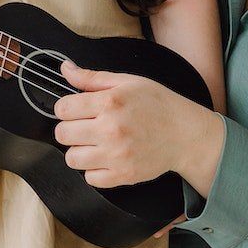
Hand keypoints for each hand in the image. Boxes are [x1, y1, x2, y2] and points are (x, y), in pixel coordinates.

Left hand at [52, 62, 193, 187]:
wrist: (186, 133)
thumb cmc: (158, 104)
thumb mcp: (127, 82)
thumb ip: (92, 78)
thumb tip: (65, 69)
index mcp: (110, 102)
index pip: (62, 108)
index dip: (66, 108)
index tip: (75, 109)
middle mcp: (111, 129)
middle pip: (62, 134)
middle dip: (70, 128)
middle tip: (86, 126)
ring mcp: (117, 155)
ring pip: (72, 158)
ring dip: (80, 150)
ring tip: (95, 143)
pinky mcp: (123, 176)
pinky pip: (90, 178)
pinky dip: (94, 169)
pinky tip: (106, 157)